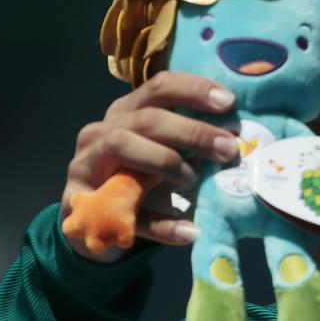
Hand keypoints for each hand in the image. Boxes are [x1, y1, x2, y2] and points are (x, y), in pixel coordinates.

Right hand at [61, 71, 240, 262]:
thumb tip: (240, 139)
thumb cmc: (139, 178)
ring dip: (166, 161)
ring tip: (194, 181)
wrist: (97, 225)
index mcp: (127, 113)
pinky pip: (123, 211)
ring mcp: (84, 164)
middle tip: (228, 149)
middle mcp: (101, 131)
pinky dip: (161, 224)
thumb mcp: (161, 153)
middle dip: (191, 131)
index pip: (159, 87)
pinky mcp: (79, 203)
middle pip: (145, 118)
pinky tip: (189, 232)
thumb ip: (190, 142)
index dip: (194, 90)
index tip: (229, 102)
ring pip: (121, 145)